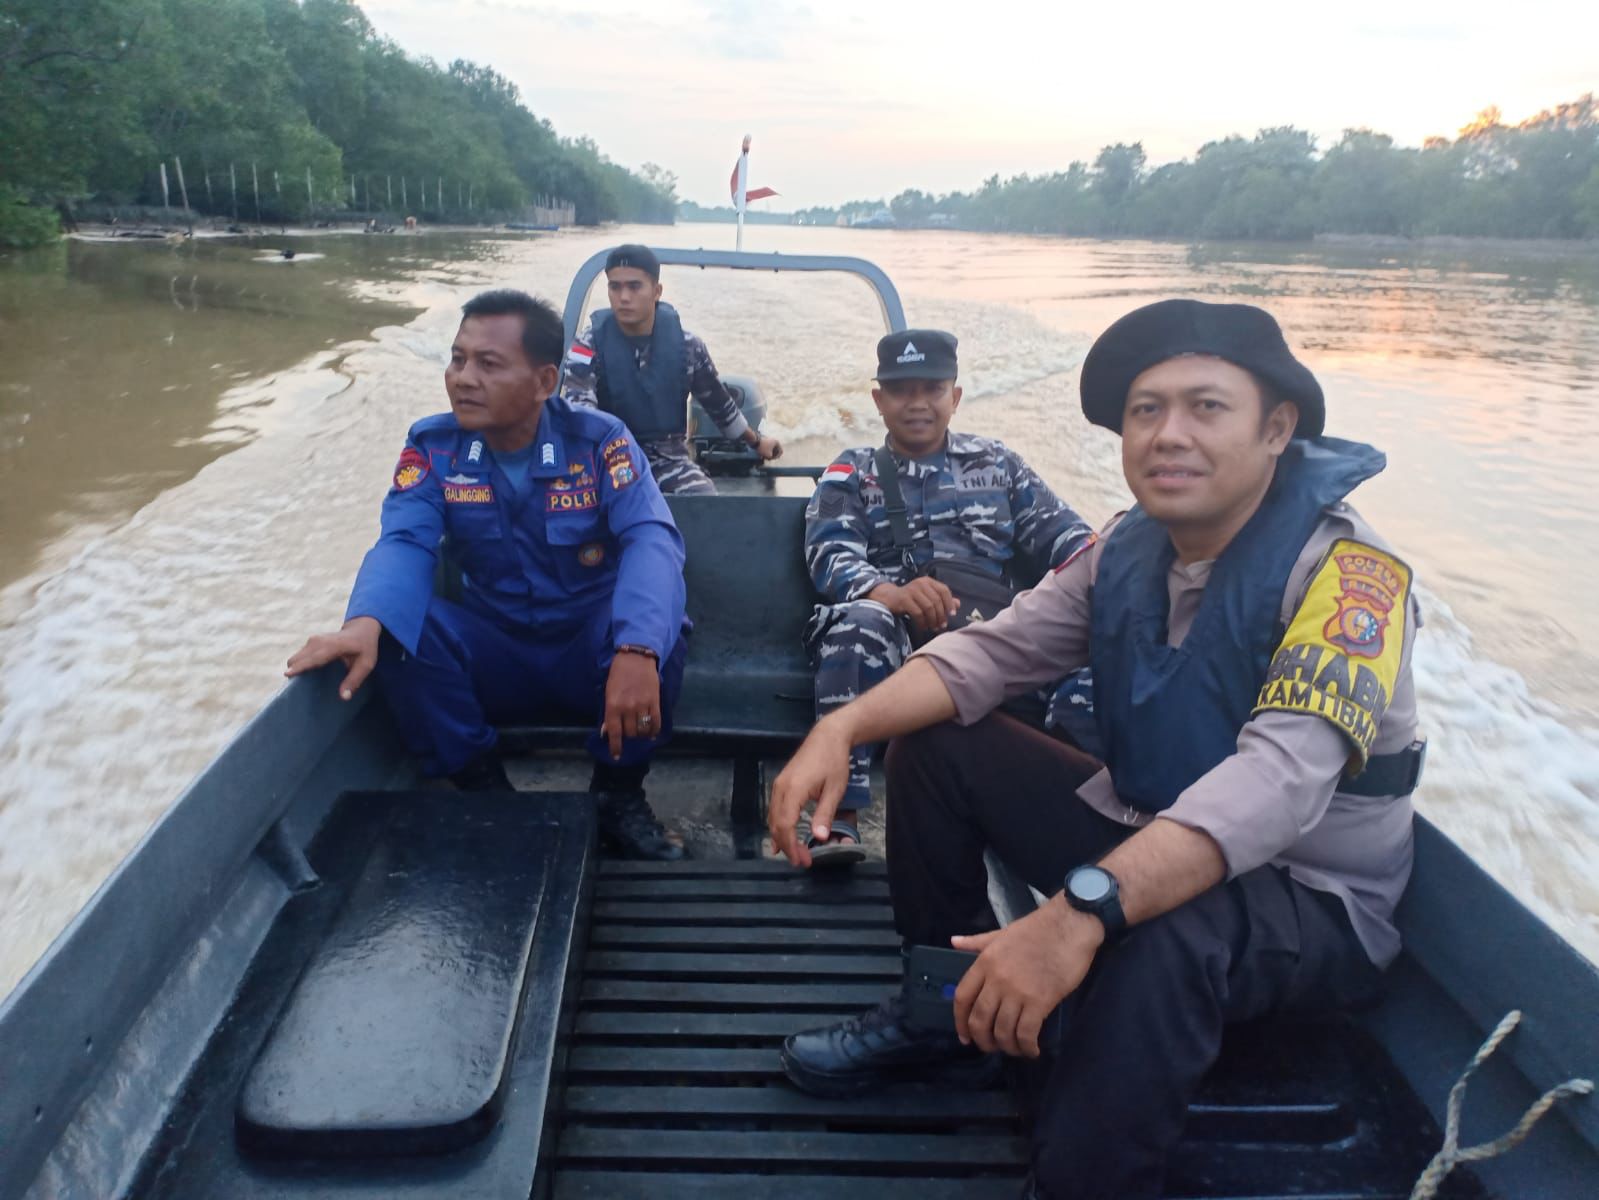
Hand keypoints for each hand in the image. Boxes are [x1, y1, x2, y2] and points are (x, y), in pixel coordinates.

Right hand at [285, 617, 382, 699]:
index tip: (287, 674)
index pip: (314, 658)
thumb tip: (344, 697)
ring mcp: (313, 640)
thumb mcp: (366, 664)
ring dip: (296, 670)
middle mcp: (319, 641)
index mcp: (334, 646)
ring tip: (303, 685)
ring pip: (296, 658)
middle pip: (298, 658)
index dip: (300, 666)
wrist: (361, 628)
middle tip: (300, 689)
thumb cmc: (365, 647)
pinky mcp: (310, 642)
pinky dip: (299, 666)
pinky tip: (306, 676)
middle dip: (294, 672)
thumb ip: (354, 680)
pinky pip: (299, 656)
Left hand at [601, 651, 660, 758]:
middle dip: (629, 737)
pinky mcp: (655, 702)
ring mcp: (642, 705)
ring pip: (643, 730)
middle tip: (628, 733)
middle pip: (630, 733)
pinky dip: (654, 731)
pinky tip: (652, 733)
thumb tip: (607, 732)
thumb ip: (609, 713)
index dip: (615, 747)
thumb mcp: (608, 692)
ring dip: (641, 735)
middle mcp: (628, 708)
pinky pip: (656, 723)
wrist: (636, 657)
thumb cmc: (618, 674)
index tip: (617, 756)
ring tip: (640, 733)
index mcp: (613, 705)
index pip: (614, 732)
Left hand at [753, 433, 782, 460]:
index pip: (781, 452)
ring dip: (769, 455)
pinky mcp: (765, 442)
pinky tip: (762, 455)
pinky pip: (768, 448)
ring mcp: (769, 441)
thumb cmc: (762, 448)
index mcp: (777, 442)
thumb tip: (769, 457)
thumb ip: (771, 458)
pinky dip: (766, 452)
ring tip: (764, 457)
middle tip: (767, 459)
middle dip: (772, 456)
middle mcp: (774, 441)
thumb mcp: (768, 455)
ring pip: (771, 450)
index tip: (771, 458)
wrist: (754, 441)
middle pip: (776, 451)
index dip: (777, 457)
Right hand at [769, 718, 852, 866]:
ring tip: (794, 854)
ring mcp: (778, 785)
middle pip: (776, 824)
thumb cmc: (834, 761)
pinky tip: (781, 838)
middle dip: (787, 846)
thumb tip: (819, 838)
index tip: (803, 860)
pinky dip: (778, 825)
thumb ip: (825, 814)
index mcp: (793, 790)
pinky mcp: (781, 783)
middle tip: (802, 862)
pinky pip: (775, 809)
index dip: (792, 846)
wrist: (828, 736)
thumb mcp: (835, 790)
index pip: (786, 825)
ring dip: (782, 837)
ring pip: (773, 818)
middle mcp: (780, 788)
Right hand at [868, 577, 959, 634]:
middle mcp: (921, 583)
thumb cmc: (911, 599)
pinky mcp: (903, 599)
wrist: (889, 598)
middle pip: (937, 601)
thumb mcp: (927, 597)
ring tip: (932, 628)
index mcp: (928, 581)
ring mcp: (911, 590)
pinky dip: (922, 622)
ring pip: (928, 607)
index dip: (949, 603)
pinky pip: (917, 613)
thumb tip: (958, 604)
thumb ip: (942, 600)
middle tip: (941, 626)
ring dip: (932, 620)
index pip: (944, 590)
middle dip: (940, 616)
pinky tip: (922, 627)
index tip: (952, 615)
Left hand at [951, 895, 1102, 1057]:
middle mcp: (997, 980)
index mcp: (985, 962)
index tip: (964, 1036)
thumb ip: (977, 942)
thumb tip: (953, 941)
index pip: (962, 998)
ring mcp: (1017, 991)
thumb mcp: (1001, 933)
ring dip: (1007, 1046)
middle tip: (991, 1047)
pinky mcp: (1040, 1001)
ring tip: (1014, 1049)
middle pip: (979, 1020)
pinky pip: (1026, 1033)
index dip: (960, 1022)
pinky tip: (1032, 1050)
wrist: (1070, 924)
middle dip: (983, 1040)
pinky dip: (1027, 1047)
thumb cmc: (1037, 928)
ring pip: (1002, 1030)